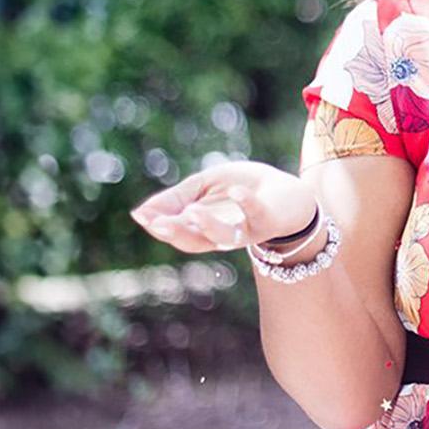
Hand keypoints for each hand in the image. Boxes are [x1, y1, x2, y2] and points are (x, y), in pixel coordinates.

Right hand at [128, 160, 315, 255]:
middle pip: (195, 241)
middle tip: (157, 223)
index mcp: (204, 230)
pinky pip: (256, 213)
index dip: (159, 226)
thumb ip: (177, 198)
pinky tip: (237, 191)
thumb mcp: (205, 187)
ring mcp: (245, 231)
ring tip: (192, 211)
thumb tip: (141, 212)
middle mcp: (223, 237)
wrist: (287, 194)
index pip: (178, 233)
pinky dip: (247, 203)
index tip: (141, 216)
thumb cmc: (242, 188)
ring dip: (207, 225)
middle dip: (176, 232)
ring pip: (223, 236)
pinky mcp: (267, 220)